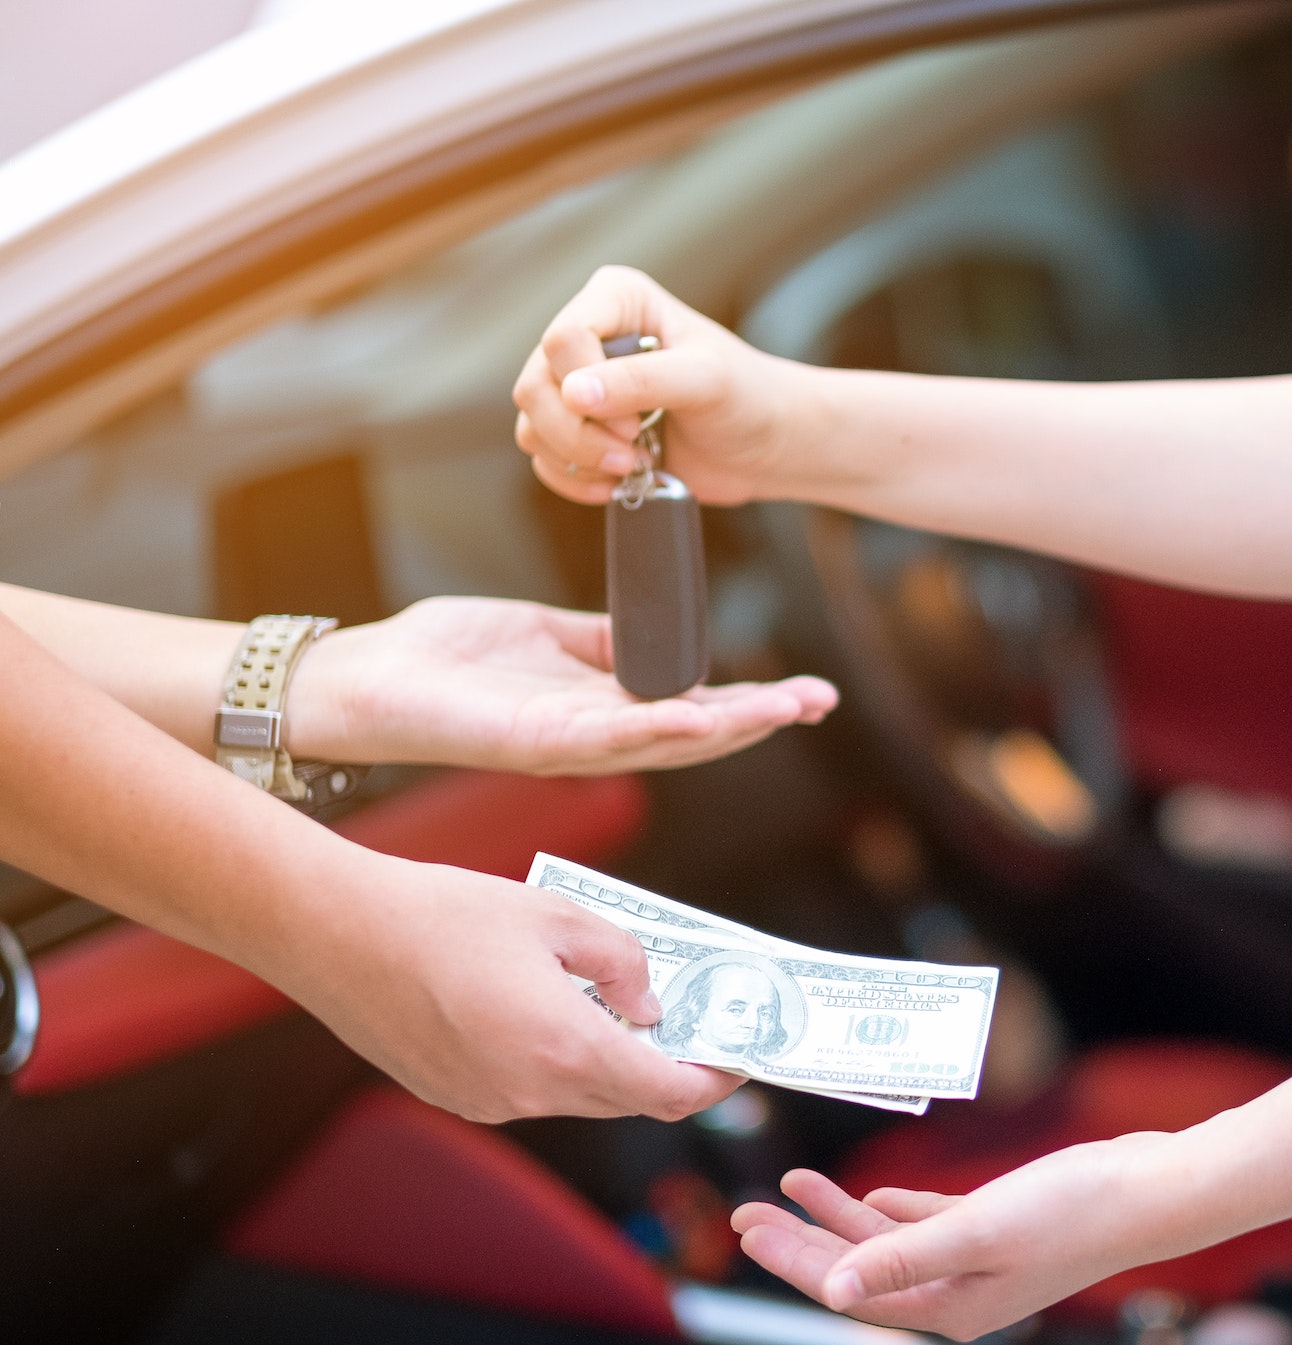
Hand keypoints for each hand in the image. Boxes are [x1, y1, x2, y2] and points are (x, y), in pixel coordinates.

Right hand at [281, 849, 740, 1121]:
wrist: (336, 933)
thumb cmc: (447, 913)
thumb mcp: (561, 916)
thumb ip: (624, 961)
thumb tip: (650, 1003)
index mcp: (567, 1051)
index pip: (668, 1094)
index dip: (712, 1080)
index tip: (735, 1058)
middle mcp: (530, 1094)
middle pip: (626, 1100)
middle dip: (665, 1066)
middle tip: (688, 1021)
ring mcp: (488, 1103)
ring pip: (577, 1095)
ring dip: (609, 1062)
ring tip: (618, 1002)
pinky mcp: (455, 1096)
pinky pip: (529, 1090)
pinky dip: (557, 1061)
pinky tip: (549, 1008)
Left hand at [287, 595, 835, 772]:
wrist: (368, 677)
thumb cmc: (442, 657)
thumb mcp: (544, 633)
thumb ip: (601, 641)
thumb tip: (655, 634)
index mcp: (600, 709)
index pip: (694, 708)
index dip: (753, 702)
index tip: (807, 691)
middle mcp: (594, 737)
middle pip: (697, 734)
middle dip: (763, 719)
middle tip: (820, 702)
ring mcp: (568, 745)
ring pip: (666, 741)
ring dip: (730, 727)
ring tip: (785, 708)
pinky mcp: (535, 742)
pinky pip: (608, 737)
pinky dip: (657, 727)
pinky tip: (701, 713)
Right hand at [512, 265, 802, 504]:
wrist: (764, 446)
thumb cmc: (747, 398)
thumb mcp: (705, 381)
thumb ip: (643, 381)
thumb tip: (575, 394)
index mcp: (616, 298)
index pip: (563, 339)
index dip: (587, 388)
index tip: (633, 423)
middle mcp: (589, 334)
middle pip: (534, 385)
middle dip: (578, 433)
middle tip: (632, 453)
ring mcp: (578, 383)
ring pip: (532, 423)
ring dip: (577, 459)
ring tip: (632, 466)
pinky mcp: (580, 428)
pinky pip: (542, 456)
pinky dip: (572, 478)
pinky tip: (615, 485)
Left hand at [731, 1137, 1186, 1340]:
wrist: (1150, 1188)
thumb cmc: (1073, 1209)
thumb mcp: (978, 1230)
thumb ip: (905, 1255)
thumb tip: (837, 1286)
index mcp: (950, 1306)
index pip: (849, 1289)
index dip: (793, 1258)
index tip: (746, 1226)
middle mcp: (958, 1294)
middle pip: (858, 1269)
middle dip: (800, 1241)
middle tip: (745, 1210)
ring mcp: (978, 1263)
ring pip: (888, 1244)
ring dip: (839, 1216)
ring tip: (792, 1183)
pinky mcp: (999, 1230)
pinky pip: (928, 1227)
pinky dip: (893, 1211)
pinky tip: (869, 1193)